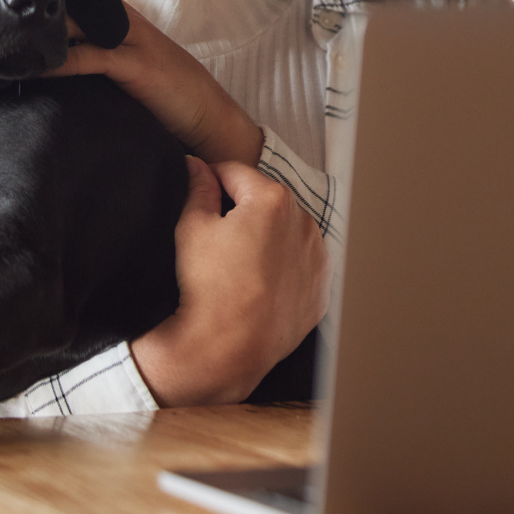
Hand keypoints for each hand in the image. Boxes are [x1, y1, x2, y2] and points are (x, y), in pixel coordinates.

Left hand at [50, 5, 263, 164]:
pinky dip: (60, 61)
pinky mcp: (136, 64)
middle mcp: (121, 19)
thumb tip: (42, 60)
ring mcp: (130, 39)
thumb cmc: (164, 94)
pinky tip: (35, 67)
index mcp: (116, 16)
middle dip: (29, 9)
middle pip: (66, 3)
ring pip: (74, 24)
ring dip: (37, 32)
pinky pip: (90, 58)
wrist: (209, 114)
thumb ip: (89, 54)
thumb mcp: (122, 66)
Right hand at [130, 157, 330, 406]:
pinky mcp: (321, 288)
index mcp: (273, 200)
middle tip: (217, 235)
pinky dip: (284, 267)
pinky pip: (301, 265)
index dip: (212, 178)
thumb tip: (198, 166)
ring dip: (268, 236)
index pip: (236, 172)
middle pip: (266, 201)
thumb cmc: (209, 287)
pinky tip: (260, 283)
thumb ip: (199, 188)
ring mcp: (318, 257)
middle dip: (244, 209)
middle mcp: (305, 222)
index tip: (200, 191)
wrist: (228, 348)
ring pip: (287, 232)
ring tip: (240, 263)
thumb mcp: (192, 228)